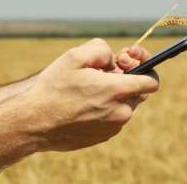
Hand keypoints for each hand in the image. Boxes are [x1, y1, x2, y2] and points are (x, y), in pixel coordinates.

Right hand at [25, 38, 158, 150]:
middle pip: (136, 92)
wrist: (34, 123)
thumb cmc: (53, 88)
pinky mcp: (102, 137)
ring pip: (123, 105)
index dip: (144, 68)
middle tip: (99, 74)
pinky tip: (80, 105)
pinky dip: (103, 109)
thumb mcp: (75, 56)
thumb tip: (113, 60)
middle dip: (124, 80)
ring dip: (112, 96)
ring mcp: (112, 128)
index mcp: (118, 91)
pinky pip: (111, 118)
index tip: (128, 64)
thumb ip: (102, 49)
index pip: (152, 81)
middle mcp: (121, 112)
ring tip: (86, 91)